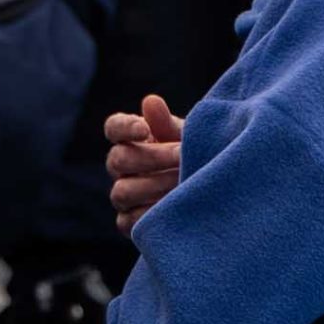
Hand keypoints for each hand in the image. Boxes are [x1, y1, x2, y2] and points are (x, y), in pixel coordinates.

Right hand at [106, 94, 183, 234]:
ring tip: (181, 183)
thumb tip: (151, 101)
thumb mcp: (184, 138)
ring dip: (153, 186)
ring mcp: (123, 195)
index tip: (144, 128)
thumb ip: (166, 122)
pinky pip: (128, 221)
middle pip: (118, 159)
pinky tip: (172, 208)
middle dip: (152, 158)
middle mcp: (120, 166)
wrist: (209, 192)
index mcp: (130, 139)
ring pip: (121, 191)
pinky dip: (149, 215)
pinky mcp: (128, 221)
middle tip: (181, 156)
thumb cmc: (192, 156)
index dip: (124, 128)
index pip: (114, 128)